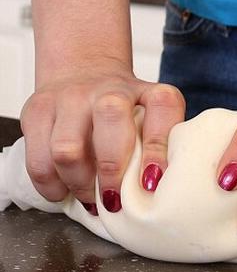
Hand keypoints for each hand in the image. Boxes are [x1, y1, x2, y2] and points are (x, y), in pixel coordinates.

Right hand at [20, 57, 184, 211]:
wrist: (85, 71)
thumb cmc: (123, 110)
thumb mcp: (150, 117)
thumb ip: (160, 145)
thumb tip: (154, 188)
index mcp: (146, 91)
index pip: (162, 107)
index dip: (158, 147)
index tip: (151, 182)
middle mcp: (110, 90)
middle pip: (110, 119)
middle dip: (112, 171)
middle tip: (115, 199)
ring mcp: (71, 97)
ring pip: (68, 149)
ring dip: (80, 184)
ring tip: (90, 198)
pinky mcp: (38, 110)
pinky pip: (39, 159)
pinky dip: (50, 185)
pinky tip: (63, 191)